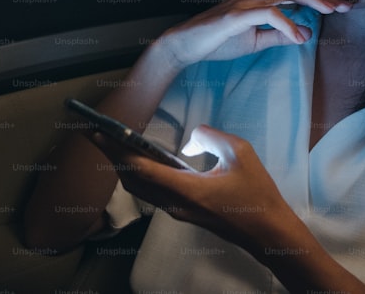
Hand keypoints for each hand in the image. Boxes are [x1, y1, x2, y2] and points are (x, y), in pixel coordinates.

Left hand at [90, 125, 288, 249]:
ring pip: (140, 189)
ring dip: (124, 167)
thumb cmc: (256, 194)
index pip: (141, 168)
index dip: (116, 149)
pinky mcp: (183, 213)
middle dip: (112, 156)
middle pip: (132, 180)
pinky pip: (152, 194)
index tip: (98, 133)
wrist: (267, 232)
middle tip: (97, 134)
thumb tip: (190, 138)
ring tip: (114, 144)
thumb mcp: (240, 153)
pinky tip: (141, 161)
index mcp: (186, 189)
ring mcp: (177, 211)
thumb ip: (210, 136)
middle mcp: (175, 204)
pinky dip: (139, 176)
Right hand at [159, 0, 352, 67]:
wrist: (185, 45)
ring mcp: (244, 3)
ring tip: (331, 11)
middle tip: (346, 4)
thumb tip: (305, 34)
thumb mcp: (255, 40)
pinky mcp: (236, 16)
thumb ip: (278, 35)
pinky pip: (268, 14)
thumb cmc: (217, 41)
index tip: (341, 5)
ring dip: (311, 0)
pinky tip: (300, 37)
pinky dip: (288, 24)